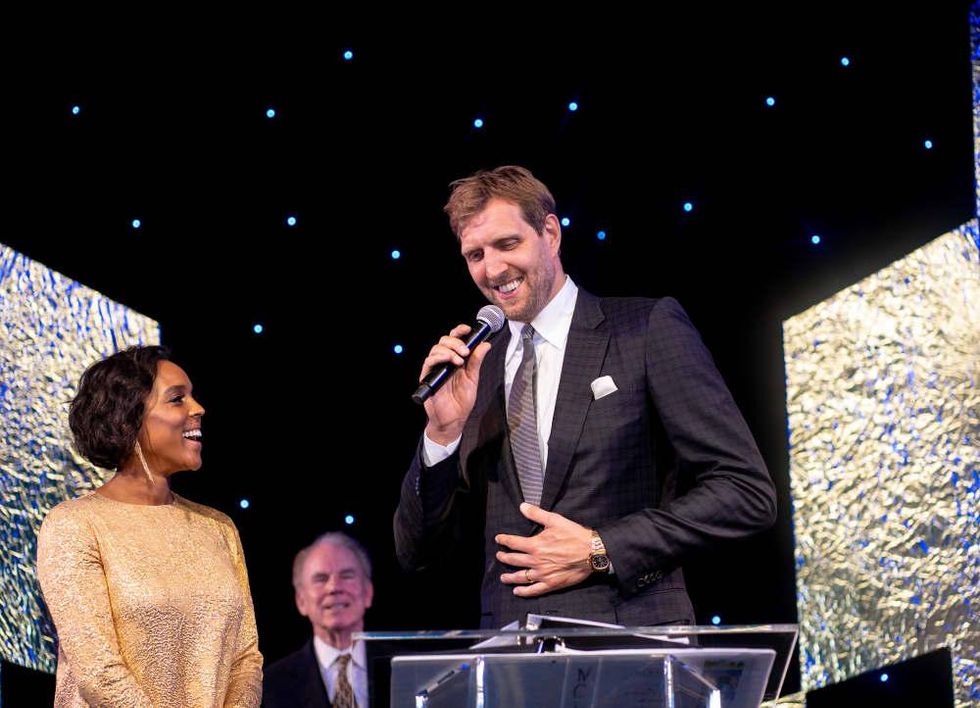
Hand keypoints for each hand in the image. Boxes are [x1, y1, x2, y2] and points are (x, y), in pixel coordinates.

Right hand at [421, 324, 490, 444]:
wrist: (453, 420)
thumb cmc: (461, 401)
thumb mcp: (473, 378)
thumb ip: (476, 361)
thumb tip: (485, 344)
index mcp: (455, 360)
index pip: (454, 340)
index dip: (459, 331)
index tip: (468, 329)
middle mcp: (444, 362)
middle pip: (444, 341)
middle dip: (456, 342)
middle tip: (466, 351)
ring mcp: (435, 369)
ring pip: (436, 348)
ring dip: (449, 350)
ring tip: (460, 360)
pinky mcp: (427, 377)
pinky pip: (429, 362)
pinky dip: (440, 358)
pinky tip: (451, 362)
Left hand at [495, 503, 593, 596]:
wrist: (591, 552)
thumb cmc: (574, 535)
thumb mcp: (555, 520)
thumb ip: (537, 514)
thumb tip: (523, 506)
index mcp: (535, 545)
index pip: (513, 543)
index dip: (504, 540)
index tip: (498, 539)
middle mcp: (536, 561)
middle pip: (514, 560)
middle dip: (504, 558)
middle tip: (499, 556)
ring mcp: (542, 574)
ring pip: (521, 577)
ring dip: (509, 577)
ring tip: (503, 577)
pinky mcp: (551, 584)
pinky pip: (534, 590)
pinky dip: (524, 591)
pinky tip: (517, 591)